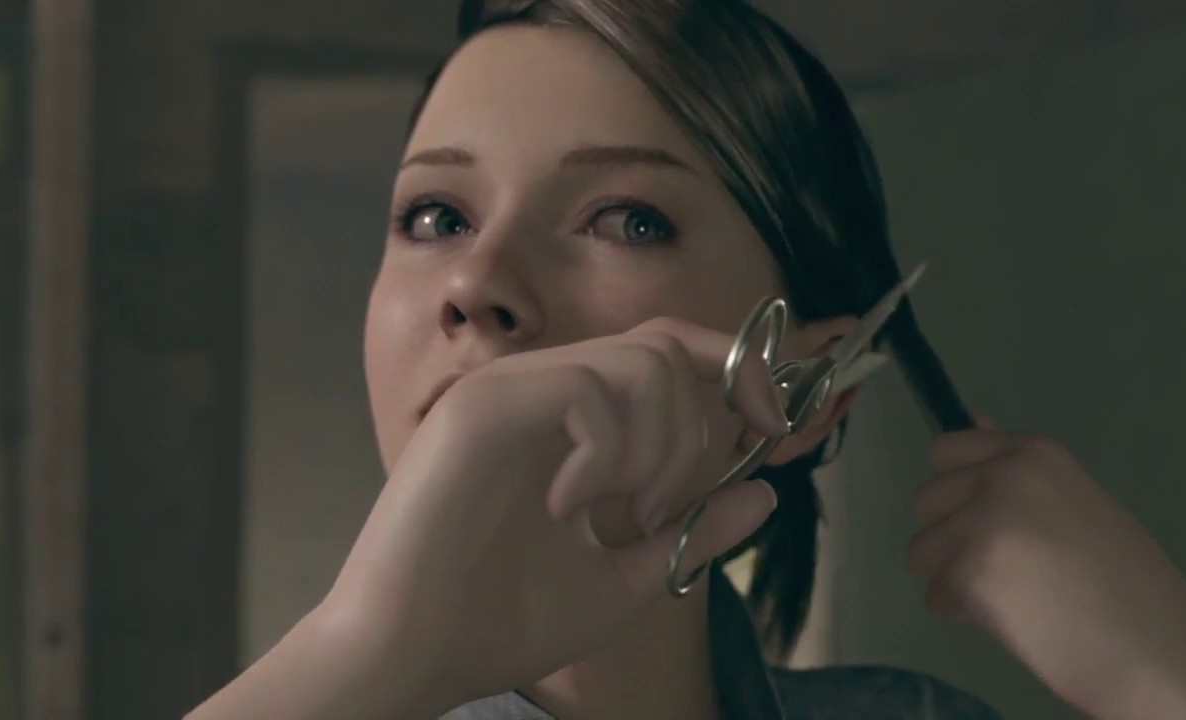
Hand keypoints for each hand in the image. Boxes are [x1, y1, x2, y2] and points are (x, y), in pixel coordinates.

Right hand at [324, 317, 787, 714]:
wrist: (412, 654)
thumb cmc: (503, 621)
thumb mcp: (627, 579)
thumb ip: (694, 532)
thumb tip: (766, 492)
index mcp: (572, 421)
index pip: (665, 350)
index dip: (733, 369)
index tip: (773, 424)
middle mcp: (540, 390)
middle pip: (663, 346)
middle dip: (696, 428)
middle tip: (661, 511)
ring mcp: (508, 390)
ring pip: (637, 363)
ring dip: (656, 447)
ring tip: (615, 513)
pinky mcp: (482, 406)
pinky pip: (587, 389)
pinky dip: (605, 453)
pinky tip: (567, 507)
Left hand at [909, 415, 1185, 718]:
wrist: (1151, 647)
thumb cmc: (1120, 580)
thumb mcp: (1068, 499)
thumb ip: (1011, 465)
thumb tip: (972, 419)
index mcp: (1032, 452)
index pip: (944, 451)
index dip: (957, 492)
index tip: (992, 521)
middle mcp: (1002, 475)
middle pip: (925, 501)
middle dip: (952, 539)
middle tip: (1012, 566)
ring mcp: (983, 520)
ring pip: (922, 551)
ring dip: (955, 578)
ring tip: (1016, 593)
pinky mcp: (970, 570)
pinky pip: (935, 595)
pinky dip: (965, 613)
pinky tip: (1016, 618)